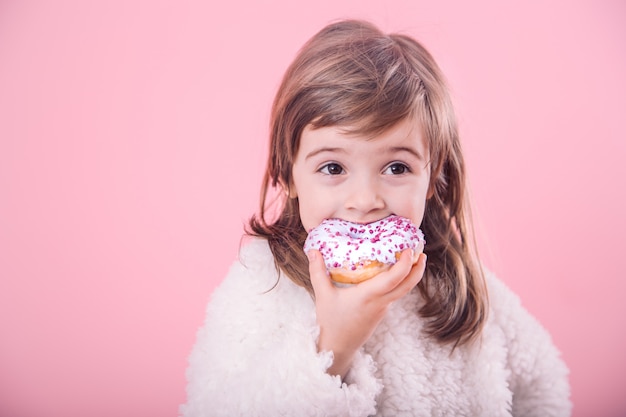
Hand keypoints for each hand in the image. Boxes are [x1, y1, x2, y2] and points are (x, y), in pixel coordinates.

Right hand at [307, 249, 426, 379]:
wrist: (337, 348)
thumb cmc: (330, 322)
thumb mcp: (322, 295)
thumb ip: (317, 271)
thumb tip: (312, 249)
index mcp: (369, 296)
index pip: (394, 279)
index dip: (404, 264)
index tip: (408, 250)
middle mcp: (380, 302)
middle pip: (407, 285)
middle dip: (417, 268)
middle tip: (419, 250)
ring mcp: (383, 308)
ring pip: (403, 290)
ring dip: (410, 274)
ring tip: (409, 256)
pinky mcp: (381, 311)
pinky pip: (395, 294)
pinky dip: (399, 281)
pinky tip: (392, 272)